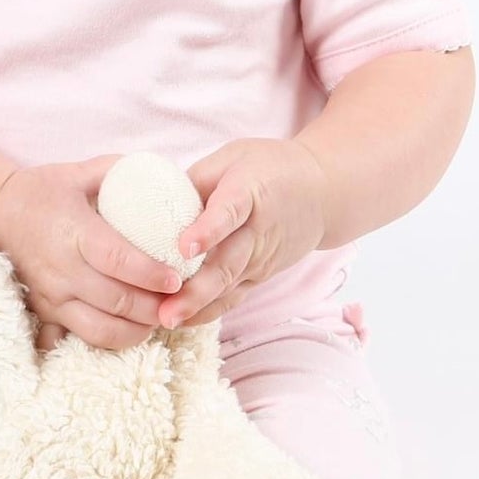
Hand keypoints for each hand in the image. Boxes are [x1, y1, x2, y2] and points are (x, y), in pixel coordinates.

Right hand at [0, 158, 182, 352]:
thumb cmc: (41, 190)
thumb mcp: (78, 172)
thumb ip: (118, 171)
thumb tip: (160, 171)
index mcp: (74, 232)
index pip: (117, 260)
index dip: (150, 274)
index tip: (176, 278)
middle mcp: (62, 269)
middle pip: (116, 300)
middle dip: (154, 307)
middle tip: (180, 301)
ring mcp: (51, 296)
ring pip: (100, 329)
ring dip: (137, 330)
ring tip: (160, 319)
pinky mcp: (45, 312)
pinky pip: (80, 337)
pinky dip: (110, 340)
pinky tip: (130, 329)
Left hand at [158, 139, 328, 328]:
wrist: (322, 193)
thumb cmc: (269, 167)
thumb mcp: (233, 157)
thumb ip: (196, 179)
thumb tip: (155, 203)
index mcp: (249, 192)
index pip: (229, 212)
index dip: (208, 230)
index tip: (184, 246)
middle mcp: (258, 232)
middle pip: (227, 264)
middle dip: (196, 290)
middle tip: (165, 309)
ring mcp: (261, 259)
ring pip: (229, 287)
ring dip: (198, 306)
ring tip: (166, 321)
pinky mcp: (260, 276)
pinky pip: (233, 296)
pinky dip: (208, 310)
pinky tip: (181, 321)